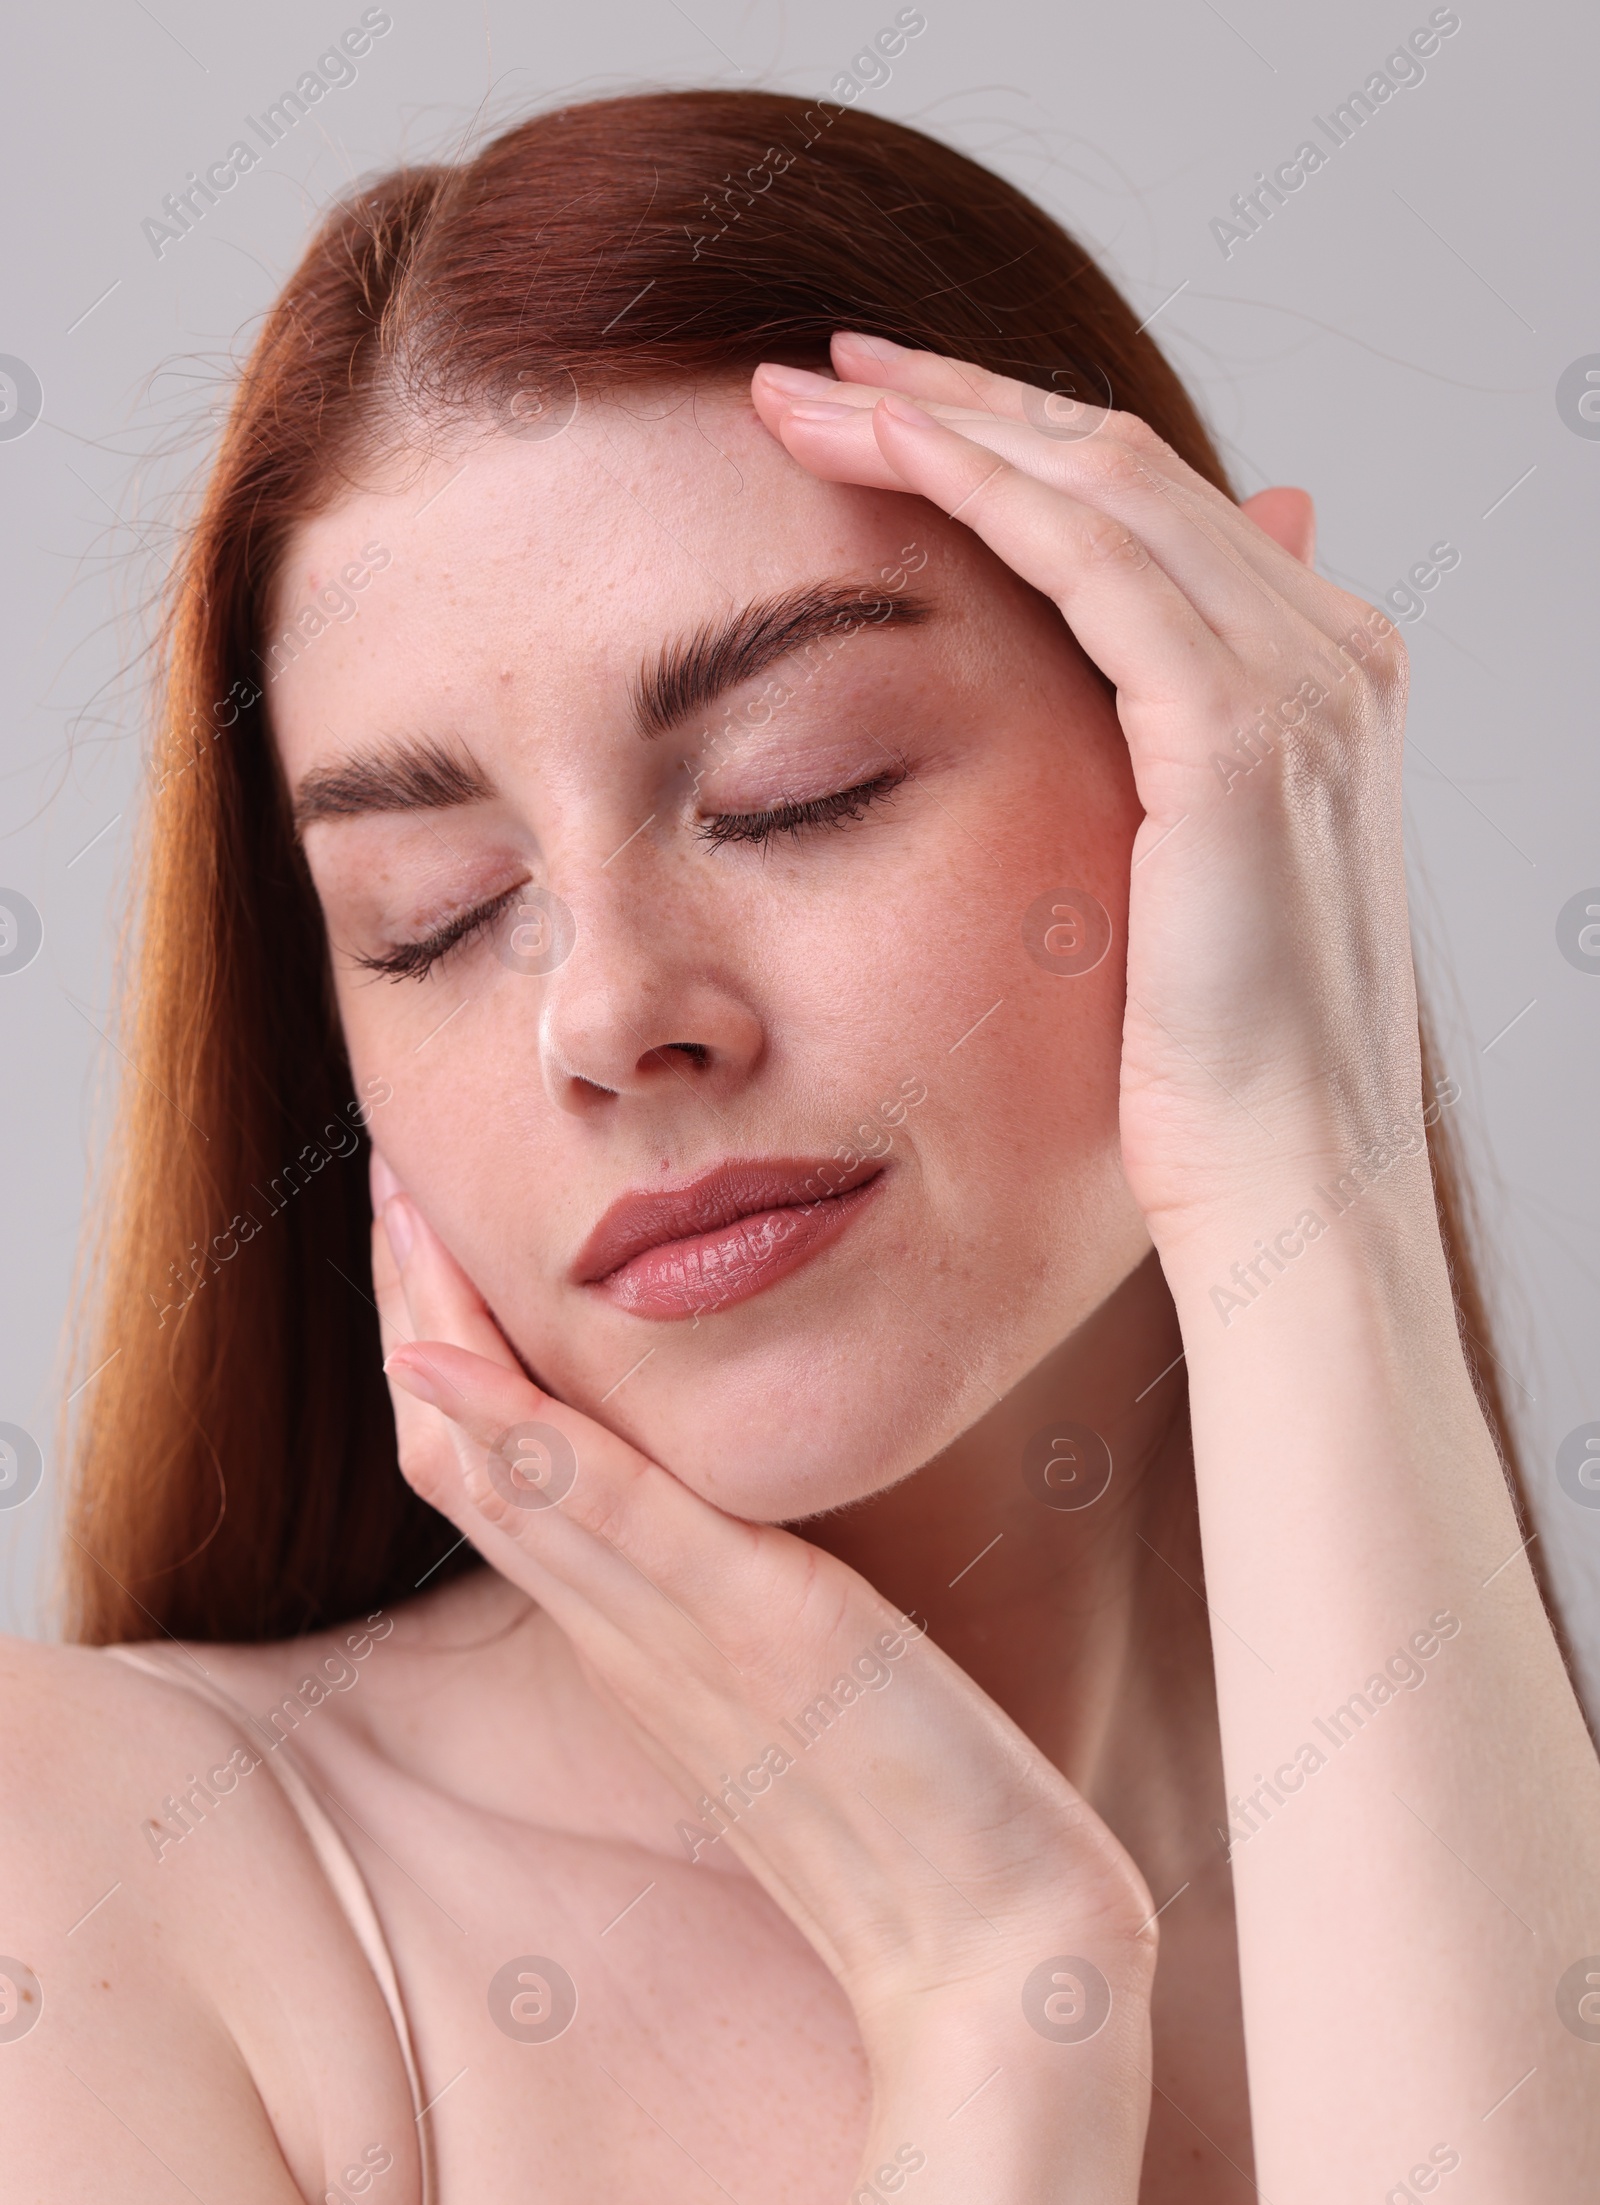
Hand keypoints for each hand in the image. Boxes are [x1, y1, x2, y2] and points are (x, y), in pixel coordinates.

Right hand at [369, 1155, 1154, 2046]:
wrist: (996, 1956)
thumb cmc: (921, 1817)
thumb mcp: (808, 1687)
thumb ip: (743, 1610)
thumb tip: (728, 1536)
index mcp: (638, 1635)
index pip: (500, 1473)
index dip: (447, 1353)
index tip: (433, 1237)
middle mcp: (628, 1633)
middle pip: (469, 1457)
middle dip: (418, 1314)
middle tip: (390, 1184)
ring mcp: (677, 1638)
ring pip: (505, 1471)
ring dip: (439, 1335)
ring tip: (404, 1210)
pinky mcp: (754, 1636)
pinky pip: (609, 1522)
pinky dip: (524, 1435)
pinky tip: (461, 1359)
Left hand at [751, 335, 1418, 1250]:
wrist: (1292, 1194)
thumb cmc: (1212, 1084)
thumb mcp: (1183, 902)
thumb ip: (1158, 779)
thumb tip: (1127, 701)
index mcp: (1318, 681)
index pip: (1148, 512)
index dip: (1007, 449)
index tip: (879, 426)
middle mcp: (1328, 652)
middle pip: (1122, 463)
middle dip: (959, 402)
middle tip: (816, 369)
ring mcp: (1299, 682)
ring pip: (1099, 480)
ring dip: (939, 418)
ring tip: (802, 392)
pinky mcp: (1240, 736)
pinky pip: (1089, 560)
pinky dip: (976, 490)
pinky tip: (870, 458)